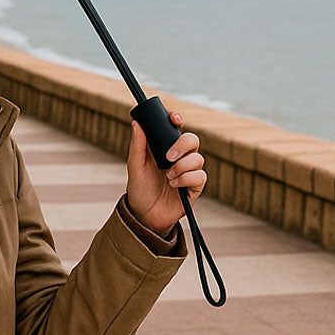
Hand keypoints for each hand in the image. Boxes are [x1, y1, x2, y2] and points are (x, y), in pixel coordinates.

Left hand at [125, 111, 205, 234]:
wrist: (145, 215)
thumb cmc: (139, 189)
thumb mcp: (135, 167)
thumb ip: (137, 146)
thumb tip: (136, 123)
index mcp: (163, 147)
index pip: (175, 128)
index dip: (177, 119)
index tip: (174, 119)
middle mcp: (179, 157)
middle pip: (192, 139)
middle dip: (182, 145)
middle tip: (168, 157)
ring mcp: (188, 171)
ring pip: (198, 158)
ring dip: (182, 167)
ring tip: (168, 177)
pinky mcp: (195, 186)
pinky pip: (200, 176)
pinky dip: (187, 179)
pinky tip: (175, 185)